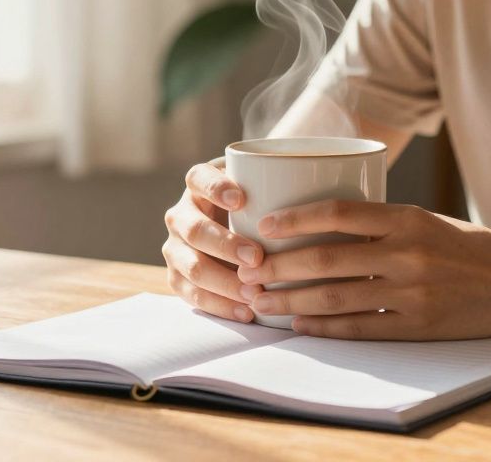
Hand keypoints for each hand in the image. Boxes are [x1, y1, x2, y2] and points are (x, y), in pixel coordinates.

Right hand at [162, 159, 264, 322]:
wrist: (227, 234)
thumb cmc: (254, 208)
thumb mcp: (259, 191)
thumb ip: (275, 188)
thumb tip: (315, 185)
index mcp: (197, 186)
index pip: (199, 179)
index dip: (215, 189)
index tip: (240, 200)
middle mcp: (180, 215)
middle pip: (195, 230)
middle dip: (226, 245)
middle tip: (257, 257)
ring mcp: (174, 248)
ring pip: (193, 267)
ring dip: (225, 282)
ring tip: (255, 293)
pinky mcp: (176, 278)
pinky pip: (193, 296)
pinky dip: (221, 305)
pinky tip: (245, 312)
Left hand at [235, 201, 490, 339]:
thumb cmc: (465, 246)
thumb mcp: (425, 219)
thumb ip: (379, 222)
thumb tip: (316, 223)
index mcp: (407, 218)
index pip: (338, 212)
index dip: (296, 219)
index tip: (266, 225)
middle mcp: (408, 253)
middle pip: (327, 258)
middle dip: (279, 266)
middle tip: (248, 269)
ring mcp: (413, 292)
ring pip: (336, 297)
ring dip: (291, 300)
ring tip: (260, 301)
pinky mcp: (419, 325)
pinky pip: (360, 327)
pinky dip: (325, 327)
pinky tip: (300, 324)